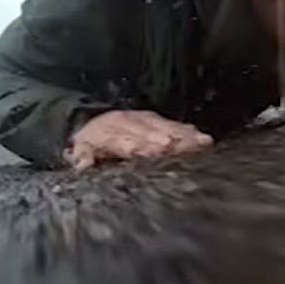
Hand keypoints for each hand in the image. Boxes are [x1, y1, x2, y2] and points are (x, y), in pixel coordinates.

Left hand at [65, 110, 213, 170]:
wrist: (94, 118)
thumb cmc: (92, 141)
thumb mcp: (81, 148)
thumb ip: (83, 156)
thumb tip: (82, 164)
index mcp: (111, 133)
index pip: (129, 139)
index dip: (144, 145)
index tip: (159, 149)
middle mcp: (130, 123)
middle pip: (153, 132)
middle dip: (171, 139)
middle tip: (189, 148)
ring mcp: (145, 119)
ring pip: (166, 127)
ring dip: (185, 135)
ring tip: (202, 143)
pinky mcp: (155, 118)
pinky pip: (173, 124)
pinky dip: (188, 131)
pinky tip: (203, 139)